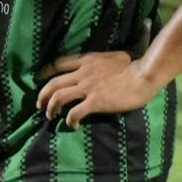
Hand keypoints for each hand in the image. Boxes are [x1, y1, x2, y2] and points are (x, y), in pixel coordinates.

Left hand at [36, 51, 159, 129]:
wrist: (142, 76)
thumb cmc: (132, 66)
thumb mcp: (113, 56)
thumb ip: (102, 59)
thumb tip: (103, 62)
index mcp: (86, 60)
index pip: (58, 64)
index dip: (45, 72)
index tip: (39, 80)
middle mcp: (82, 73)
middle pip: (54, 83)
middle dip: (42, 95)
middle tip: (39, 105)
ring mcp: (87, 88)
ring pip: (59, 97)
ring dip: (51, 108)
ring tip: (50, 116)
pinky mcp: (95, 102)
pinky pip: (75, 112)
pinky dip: (69, 120)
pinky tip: (72, 125)